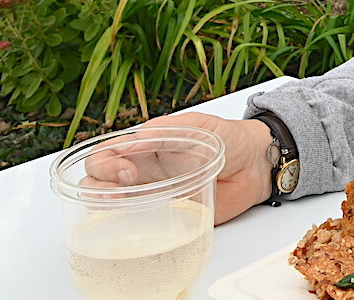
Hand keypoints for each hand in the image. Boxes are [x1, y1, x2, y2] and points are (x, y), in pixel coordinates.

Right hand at [81, 112, 275, 223]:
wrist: (257, 164)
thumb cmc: (229, 138)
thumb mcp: (197, 124)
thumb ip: (166, 130)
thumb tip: (134, 141)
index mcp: (147, 147)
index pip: (107, 154)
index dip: (104, 164)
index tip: (125, 170)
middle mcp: (145, 172)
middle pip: (100, 181)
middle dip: (97, 187)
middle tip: (117, 191)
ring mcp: (156, 196)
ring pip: (114, 205)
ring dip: (104, 207)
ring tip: (116, 206)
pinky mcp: (172, 216)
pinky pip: (143, 225)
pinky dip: (130, 227)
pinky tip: (132, 226)